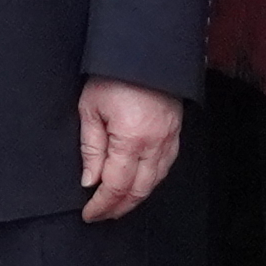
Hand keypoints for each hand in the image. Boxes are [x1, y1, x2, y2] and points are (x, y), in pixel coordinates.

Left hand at [79, 79, 185, 220]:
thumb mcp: (90, 108)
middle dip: (119, 208)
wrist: (145, 50)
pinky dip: (150, 181)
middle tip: (101, 215)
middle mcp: (155, 144)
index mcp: (131, 139)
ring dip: (135, 198)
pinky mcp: (176, 133)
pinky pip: (165, 167)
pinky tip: (138, 184)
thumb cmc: (114, 74)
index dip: (102, 205)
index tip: (89, 214)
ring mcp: (169, 139)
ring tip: (117, 204)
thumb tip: (90, 181)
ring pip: (155, 182)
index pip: (116, 186)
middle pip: (138, 190)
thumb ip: (91, 148)